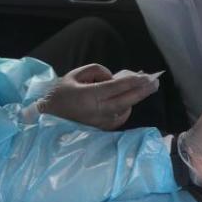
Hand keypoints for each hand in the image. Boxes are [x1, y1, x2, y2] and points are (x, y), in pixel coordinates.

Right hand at [36, 64, 158, 129]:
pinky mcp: (101, 129)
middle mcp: (98, 111)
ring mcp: (101, 123)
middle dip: (142, 91)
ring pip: (125, 109)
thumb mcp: (75, 74)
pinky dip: (126, 108)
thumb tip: (113, 78)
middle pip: (127, 101)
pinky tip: (128, 100)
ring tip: (144, 88)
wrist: (46, 118)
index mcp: (90, 96)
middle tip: (155, 83)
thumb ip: (97, 71)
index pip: (118, 87)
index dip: (134, 82)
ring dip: (135, 98)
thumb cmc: (59, 94)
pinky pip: (119, 117)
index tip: (147, 77)